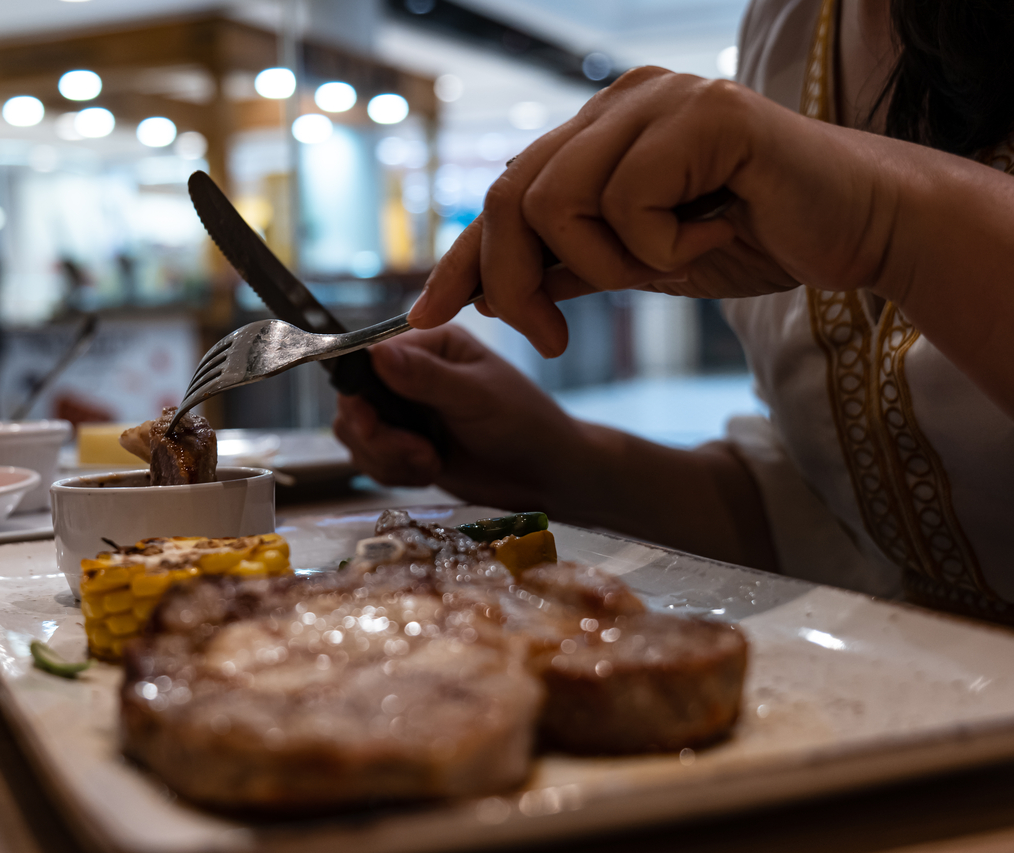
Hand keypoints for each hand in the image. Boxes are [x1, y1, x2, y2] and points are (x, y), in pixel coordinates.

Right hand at [332, 326, 583, 511]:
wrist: (546, 475)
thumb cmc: (524, 424)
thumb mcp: (476, 397)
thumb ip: (426, 377)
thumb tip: (376, 353)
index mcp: (430, 345)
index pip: (367, 359)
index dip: (359, 393)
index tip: (372, 422)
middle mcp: (409, 373)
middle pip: (353, 402)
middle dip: (377, 437)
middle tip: (417, 453)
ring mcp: (404, 412)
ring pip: (357, 436)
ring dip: (387, 459)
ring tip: (430, 463)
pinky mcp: (403, 446)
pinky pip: (370, 460)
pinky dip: (393, 473)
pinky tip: (429, 472)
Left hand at [410, 67, 900, 355]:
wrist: (856, 231)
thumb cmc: (753, 239)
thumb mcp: (641, 265)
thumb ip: (571, 267)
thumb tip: (490, 290)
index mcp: (599, 132)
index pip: (503, 194)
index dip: (460, 258)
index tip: (428, 315)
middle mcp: (619, 104)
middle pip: (509, 194)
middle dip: (516, 281)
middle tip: (550, 337)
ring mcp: (658, 99)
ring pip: (557, 199)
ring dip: (605, 263)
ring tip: (667, 263)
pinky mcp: (704, 111)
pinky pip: (629, 200)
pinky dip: (662, 245)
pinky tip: (715, 230)